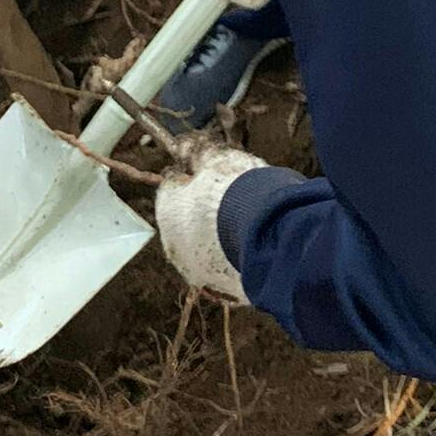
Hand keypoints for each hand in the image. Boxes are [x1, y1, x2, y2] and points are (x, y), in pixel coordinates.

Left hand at [156, 146, 267, 298]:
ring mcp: (200, 272)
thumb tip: (182, 146)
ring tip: (248, 224)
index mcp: (167, 212)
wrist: (267, 232)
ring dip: (221, 239)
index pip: (172, 190)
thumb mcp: (215, 159)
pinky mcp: (225, 289)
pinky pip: (230, 269)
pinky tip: (257, 245)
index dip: (191, 178)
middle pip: (187, 224)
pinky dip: (238, 258)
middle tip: (231, 198)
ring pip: (207, 251)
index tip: (209, 173)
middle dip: (204, 212)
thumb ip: (195, 151)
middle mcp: (175, 246)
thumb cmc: (236, 190)